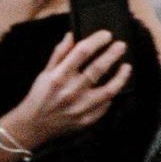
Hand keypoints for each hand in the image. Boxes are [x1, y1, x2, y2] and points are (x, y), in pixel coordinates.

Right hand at [1, 29, 132, 146]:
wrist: (32, 126)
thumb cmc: (39, 96)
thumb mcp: (44, 73)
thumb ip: (59, 54)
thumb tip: (72, 34)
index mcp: (58, 76)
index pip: (82, 52)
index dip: (97, 41)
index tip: (107, 35)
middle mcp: (71, 91)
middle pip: (98, 68)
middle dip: (112, 54)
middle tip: (122, 45)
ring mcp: (80, 107)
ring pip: (108, 90)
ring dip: (121, 77)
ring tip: (127, 67)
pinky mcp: (86, 120)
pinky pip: (105, 106)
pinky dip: (112, 95)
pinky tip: (116, 87)